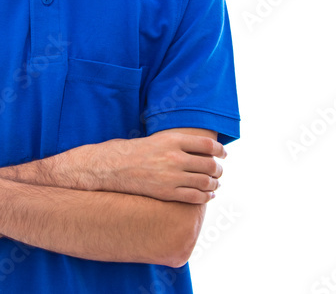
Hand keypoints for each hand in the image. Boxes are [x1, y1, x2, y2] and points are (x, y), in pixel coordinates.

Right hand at [85, 132, 224, 203]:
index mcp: (173, 140)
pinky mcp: (166, 192)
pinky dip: (206, 197)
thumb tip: (204, 148)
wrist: (113, 167)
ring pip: (205, 182)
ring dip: (215, 184)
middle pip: (209, 164)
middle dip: (218, 169)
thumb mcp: (158, 139)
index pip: (207, 144)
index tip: (223, 154)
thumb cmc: (135, 151)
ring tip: (216, 184)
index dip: (220, 150)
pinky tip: (208, 195)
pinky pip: (194, 197)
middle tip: (219, 171)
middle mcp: (174, 157)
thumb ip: (180, 142)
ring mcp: (171, 176)